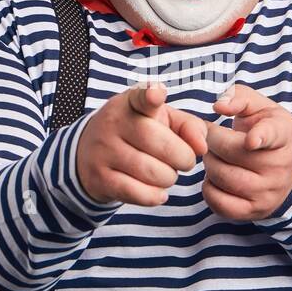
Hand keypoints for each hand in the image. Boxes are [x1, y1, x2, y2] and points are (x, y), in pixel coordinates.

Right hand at [76, 80, 207, 206]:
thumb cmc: (137, 134)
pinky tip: (157, 190)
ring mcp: (104, 152)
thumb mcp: (161, 120)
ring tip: (165, 173)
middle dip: (184, 159)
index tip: (157, 94)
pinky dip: (156, 196)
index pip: (141, 97)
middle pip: (163, 146)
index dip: (151, 96)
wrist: (89, 154)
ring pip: (154, 173)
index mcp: (130, 103)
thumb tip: (202, 146)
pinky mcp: (100, 179)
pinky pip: (140, 193)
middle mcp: (114, 124)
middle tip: (183, 160)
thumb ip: (188, 126)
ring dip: (169, 178)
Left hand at [202, 83, 291, 220]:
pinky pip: (219, 202)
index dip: (260, 137)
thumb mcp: (262, 108)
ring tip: (214, 156)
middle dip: (212, 140)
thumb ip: (239, 97)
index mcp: (283, 134)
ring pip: (222, 176)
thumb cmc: (269, 132)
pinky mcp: (254, 211)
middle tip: (211, 137)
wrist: (291, 172)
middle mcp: (279, 167)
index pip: (272, 135)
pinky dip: (209, 189)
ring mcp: (268, 192)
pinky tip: (216, 178)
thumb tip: (219, 106)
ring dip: (209, 163)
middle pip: (232, 152)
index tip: (251, 140)